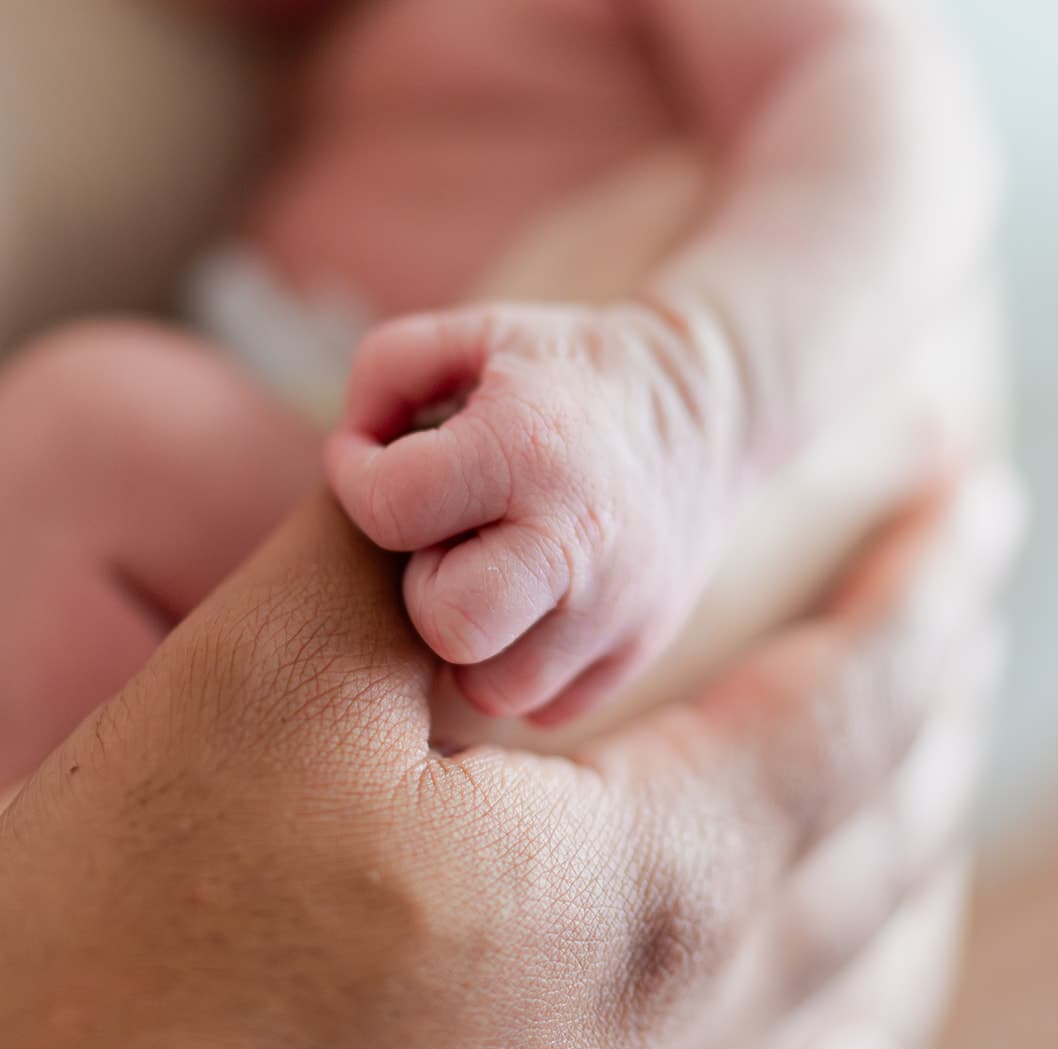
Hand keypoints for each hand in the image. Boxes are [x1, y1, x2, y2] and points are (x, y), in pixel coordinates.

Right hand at [0, 468, 1019, 1048]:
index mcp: (631, 894)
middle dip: (938, 699)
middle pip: (880, 842)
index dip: (920, 590)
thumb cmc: (137, 947)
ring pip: (860, 973)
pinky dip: (847, 987)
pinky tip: (831, 972)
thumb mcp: (258, 693)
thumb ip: (389, 554)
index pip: (841, 712)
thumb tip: (451, 458)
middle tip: (967, 596)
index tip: (969, 502)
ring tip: (927, 759)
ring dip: (911, 842)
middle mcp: (670, 1028)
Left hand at [326, 302, 727, 723]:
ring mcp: (617, 609)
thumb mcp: (472, 333)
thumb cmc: (564, 372)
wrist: (708, 406)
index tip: (386, 460)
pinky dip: (525, 666)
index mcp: (527, 451)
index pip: (389, 508)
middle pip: (448, 625)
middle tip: (453, 539)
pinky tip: (532, 609)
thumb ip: (383, 371)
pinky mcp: (639, 651)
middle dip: (427, 585)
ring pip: (493, 689)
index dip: (362, 480)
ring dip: (474, 639)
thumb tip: (349, 452)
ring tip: (493, 576)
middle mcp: (577, 542)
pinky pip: (545, 706)